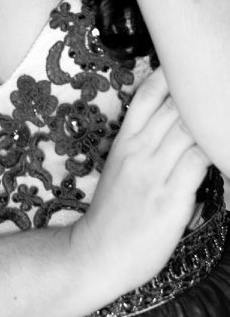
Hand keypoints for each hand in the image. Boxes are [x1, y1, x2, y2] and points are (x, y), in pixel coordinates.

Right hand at [69, 66, 210, 294]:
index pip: (148, 95)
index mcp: (125, 141)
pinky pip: (200, 163)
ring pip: (192, 130)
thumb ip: (145, 145)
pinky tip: (224, 153)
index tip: (189, 63)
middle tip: (218, 81)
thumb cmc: (114, 214)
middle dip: (200, 93)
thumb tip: (176, 128)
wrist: (99, 253)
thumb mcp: (120, 169)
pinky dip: (217, 155)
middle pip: (176, 106)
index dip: (170, 75)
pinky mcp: (171, 196)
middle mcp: (139, 150)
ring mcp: (155, 172)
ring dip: (213, 122)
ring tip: (225, 113)